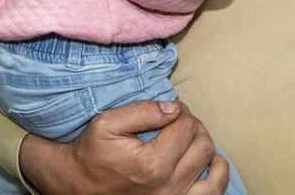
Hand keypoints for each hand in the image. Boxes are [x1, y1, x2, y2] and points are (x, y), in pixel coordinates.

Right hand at [19, 100, 226, 194]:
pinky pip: (211, 193)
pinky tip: (211, 163)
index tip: (169, 109)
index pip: (186, 125)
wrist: (77, 186)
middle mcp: (168, 186)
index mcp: (152, 164)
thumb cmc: (92, 153)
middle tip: (177, 121)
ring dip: (206, 148)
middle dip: (192, 126)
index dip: (180, 110)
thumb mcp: (108, 123)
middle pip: (202, 144)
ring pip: (212, 168)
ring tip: (193, 139)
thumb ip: (143, 111)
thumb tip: (174, 108)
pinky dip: (217, 175)